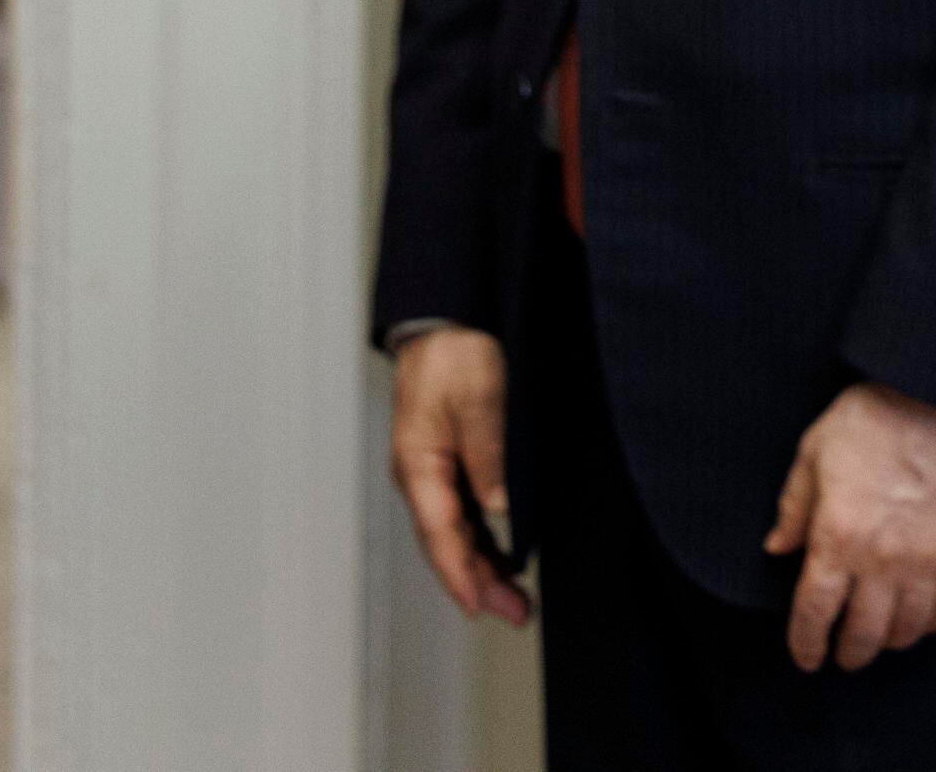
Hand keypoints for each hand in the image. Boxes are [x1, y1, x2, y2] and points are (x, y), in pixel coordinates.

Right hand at [389, 327, 530, 626]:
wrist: (445, 321)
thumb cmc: (454, 353)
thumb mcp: (478, 399)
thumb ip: (487, 455)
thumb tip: (500, 508)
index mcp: (419, 464)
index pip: (439, 534)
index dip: (460, 575)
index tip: (480, 607)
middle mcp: (421, 476)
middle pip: (446, 544)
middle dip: (479, 583)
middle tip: (516, 613)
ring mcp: (433, 472)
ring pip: (455, 534)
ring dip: (482, 567)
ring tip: (516, 600)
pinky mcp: (449, 464)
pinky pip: (461, 515)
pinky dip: (482, 541)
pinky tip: (504, 558)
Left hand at [762, 381, 935, 671]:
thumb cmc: (869, 419)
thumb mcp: (813, 453)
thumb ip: (794, 508)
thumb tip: (777, 549)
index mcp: (837, 536)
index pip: (814, 612)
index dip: (806, 643)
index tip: (806, 658)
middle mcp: (882, 559)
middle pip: (863, 633)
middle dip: (849, 653)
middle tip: (843, 656)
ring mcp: (927, 560)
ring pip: (907, 630)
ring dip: (890, 643)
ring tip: (881, 639)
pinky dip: (932, 625)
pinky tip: (921, 621)